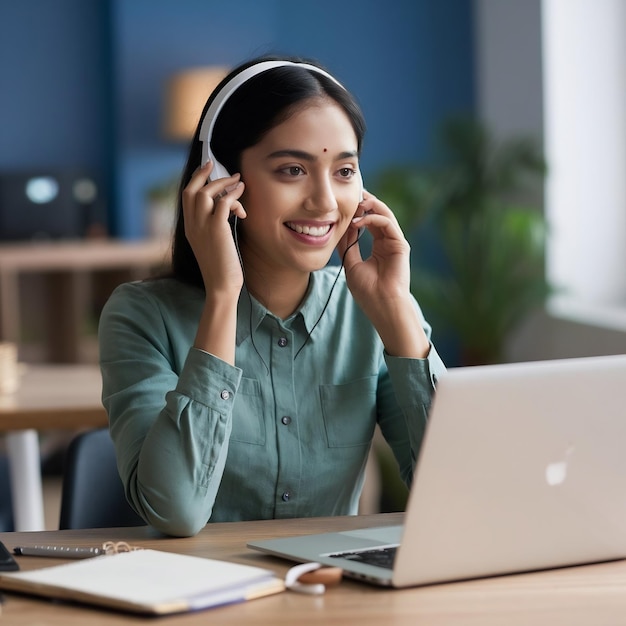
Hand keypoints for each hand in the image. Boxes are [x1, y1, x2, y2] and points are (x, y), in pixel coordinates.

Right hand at [182, 161, 245, 296]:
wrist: (221, 286)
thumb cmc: (221, 269)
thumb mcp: (212, 244)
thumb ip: (214, 226)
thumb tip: (226, 208)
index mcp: (189, 228)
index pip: (186, 196)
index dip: (196, 179)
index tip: (207, 169)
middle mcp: (192, 225)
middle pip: (192, 190)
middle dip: (206, 175)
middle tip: (223, 169)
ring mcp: (202, 227)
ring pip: (206, 193)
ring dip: (223, 184)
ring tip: (238, 183)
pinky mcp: (217, 230)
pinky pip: (222, 203)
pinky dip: (232, 195)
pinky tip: (241, 195)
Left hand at [336, 191, 429, 357]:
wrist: (381, 305)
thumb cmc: (367, 290)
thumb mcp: (351, 263)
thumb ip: (348, 245)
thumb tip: (341, 227)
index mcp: (379, 247)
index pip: (368, 223)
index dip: (357, 212)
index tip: (343, 204)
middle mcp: (388, 242)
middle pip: (377, 214)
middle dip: (364, 202)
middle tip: (351, 194)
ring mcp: (395, 242)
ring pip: (384, 214)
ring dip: (369, 206)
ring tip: (354, 204)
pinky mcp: (400, 244)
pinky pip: (387, 223)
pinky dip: (372, 218)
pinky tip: (357, 222)